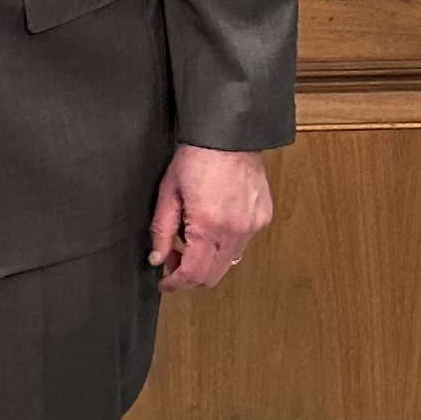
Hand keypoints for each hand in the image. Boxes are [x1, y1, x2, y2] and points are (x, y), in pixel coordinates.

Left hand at [148, 144, 274, 290]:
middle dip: (190, 275)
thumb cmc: (197, 158)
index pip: (193, 274)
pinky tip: (213, 225)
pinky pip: (242, 243)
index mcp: (208, 226)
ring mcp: (252, 226)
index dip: (176, 284)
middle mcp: (235, 231)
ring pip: (228, 262)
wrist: (229, 136)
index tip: (165, 283)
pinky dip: (225, 243)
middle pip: (213, 276)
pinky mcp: (263, 218)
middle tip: (173, 260)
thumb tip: (157, 258)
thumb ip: (162, 230)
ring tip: (192, 240)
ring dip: (208, 260)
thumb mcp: (168, 193)